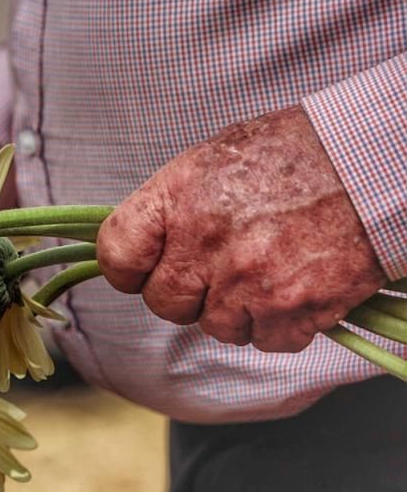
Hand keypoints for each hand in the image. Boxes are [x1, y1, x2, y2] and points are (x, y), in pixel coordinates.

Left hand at [96, 106, 385, 352]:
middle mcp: (206, 243)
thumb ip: (173, 206)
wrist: (373, 160)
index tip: (142, 270)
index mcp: (178, 198)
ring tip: (267, 270)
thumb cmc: (294, 151)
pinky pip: (268, 340)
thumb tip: (147, 244)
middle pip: (165, 303)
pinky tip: (297, 286)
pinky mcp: (293, 308)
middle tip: (218, 270)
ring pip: (217, 327)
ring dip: (238, 310)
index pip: (118, 254)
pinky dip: (282, 323)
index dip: (129, 269)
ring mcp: (248, 280)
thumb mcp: (213, 159)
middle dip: (187, 294)